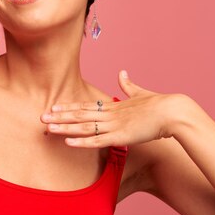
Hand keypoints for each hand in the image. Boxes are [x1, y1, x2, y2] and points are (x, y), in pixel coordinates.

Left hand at [41, 71, 187, 147]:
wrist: (173, 111)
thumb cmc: (160, 105)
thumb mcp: (140, 93)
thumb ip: (128, 85)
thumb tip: (121, 72)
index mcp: (113, 106)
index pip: (85, 106)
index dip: (68, 107)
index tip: (53, 108)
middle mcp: (110, 114)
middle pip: (79, 114)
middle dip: (59, 117)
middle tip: (41, 118)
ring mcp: (114, 125)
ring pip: (84, 127)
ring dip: (65, 128)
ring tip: (48, 128)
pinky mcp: (121, 136)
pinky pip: (97, 141)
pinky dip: (82, 142)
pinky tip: (68, 142)